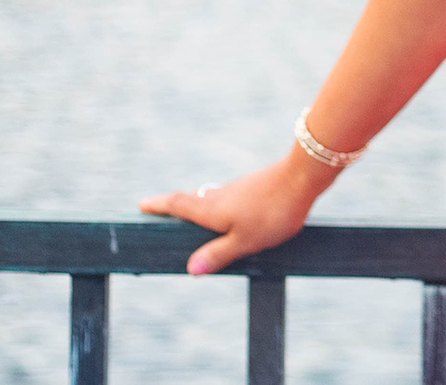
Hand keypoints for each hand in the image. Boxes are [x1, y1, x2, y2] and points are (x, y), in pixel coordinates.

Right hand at [140, 154, 327, 274]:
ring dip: (197, 205)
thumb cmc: (273, 212)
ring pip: (210, 197)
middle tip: (161, 212)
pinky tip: (228, 212)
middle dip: (175, 206)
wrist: (303, 177)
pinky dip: (218, 204)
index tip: (142, 205)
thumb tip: (191, 268)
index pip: (178, 204)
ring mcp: (238, 189)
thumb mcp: (245, 241)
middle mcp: (220, 195)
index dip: (159, 205)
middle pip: (191, 200)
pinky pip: (227, 197)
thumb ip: (218, 254)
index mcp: (211, 209)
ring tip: (191, 216)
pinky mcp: (254, 187)